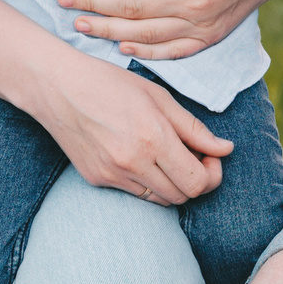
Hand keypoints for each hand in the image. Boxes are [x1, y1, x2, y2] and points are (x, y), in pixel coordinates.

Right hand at [29, 51, 231, 204]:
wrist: (57, 87)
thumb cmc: (109, 83)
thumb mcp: (158, 96)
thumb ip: (194, 128)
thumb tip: (225, 149)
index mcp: (153, 138)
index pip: (197, 182)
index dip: (212, 175)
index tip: (210, 157)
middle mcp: (133, 163)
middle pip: (182, 196)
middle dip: (196, 180)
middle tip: (195, 157)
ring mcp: (113, 175)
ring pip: (160, 200)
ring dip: (173, 184)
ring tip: (168, 156)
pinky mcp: (97, 180)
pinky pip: (135, 193)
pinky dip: (147, 182)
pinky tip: (141, 157)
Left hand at [57, 0, 282, 59]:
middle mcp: (190, 2)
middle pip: (130, 7)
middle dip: (91, 3)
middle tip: (60, 0)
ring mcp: (198, 25)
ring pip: (144, 33)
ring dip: (108, 30)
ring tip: (79, 25)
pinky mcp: (205, 40)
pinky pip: (170, 52)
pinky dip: (144, 54)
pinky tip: (119, 48)